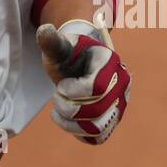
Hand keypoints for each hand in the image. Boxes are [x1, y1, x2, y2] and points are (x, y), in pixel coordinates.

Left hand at [36, 19, 131, 145]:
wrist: (78, 66)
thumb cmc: (68, 55)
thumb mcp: (59, 47)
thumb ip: (52, 42)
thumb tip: (44, 30)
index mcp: (110, 62)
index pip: (95, 88)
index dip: (72, 91)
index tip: (61, 85)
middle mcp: (122, 84)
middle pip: (97, 110)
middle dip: (68, 107)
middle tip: (57, 97)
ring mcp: (119, 104)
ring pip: (98, 128)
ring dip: (71, 123)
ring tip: (59, 110)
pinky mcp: (112, 120)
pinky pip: (99, 137)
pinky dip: (79, 132)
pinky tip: (68, 120)